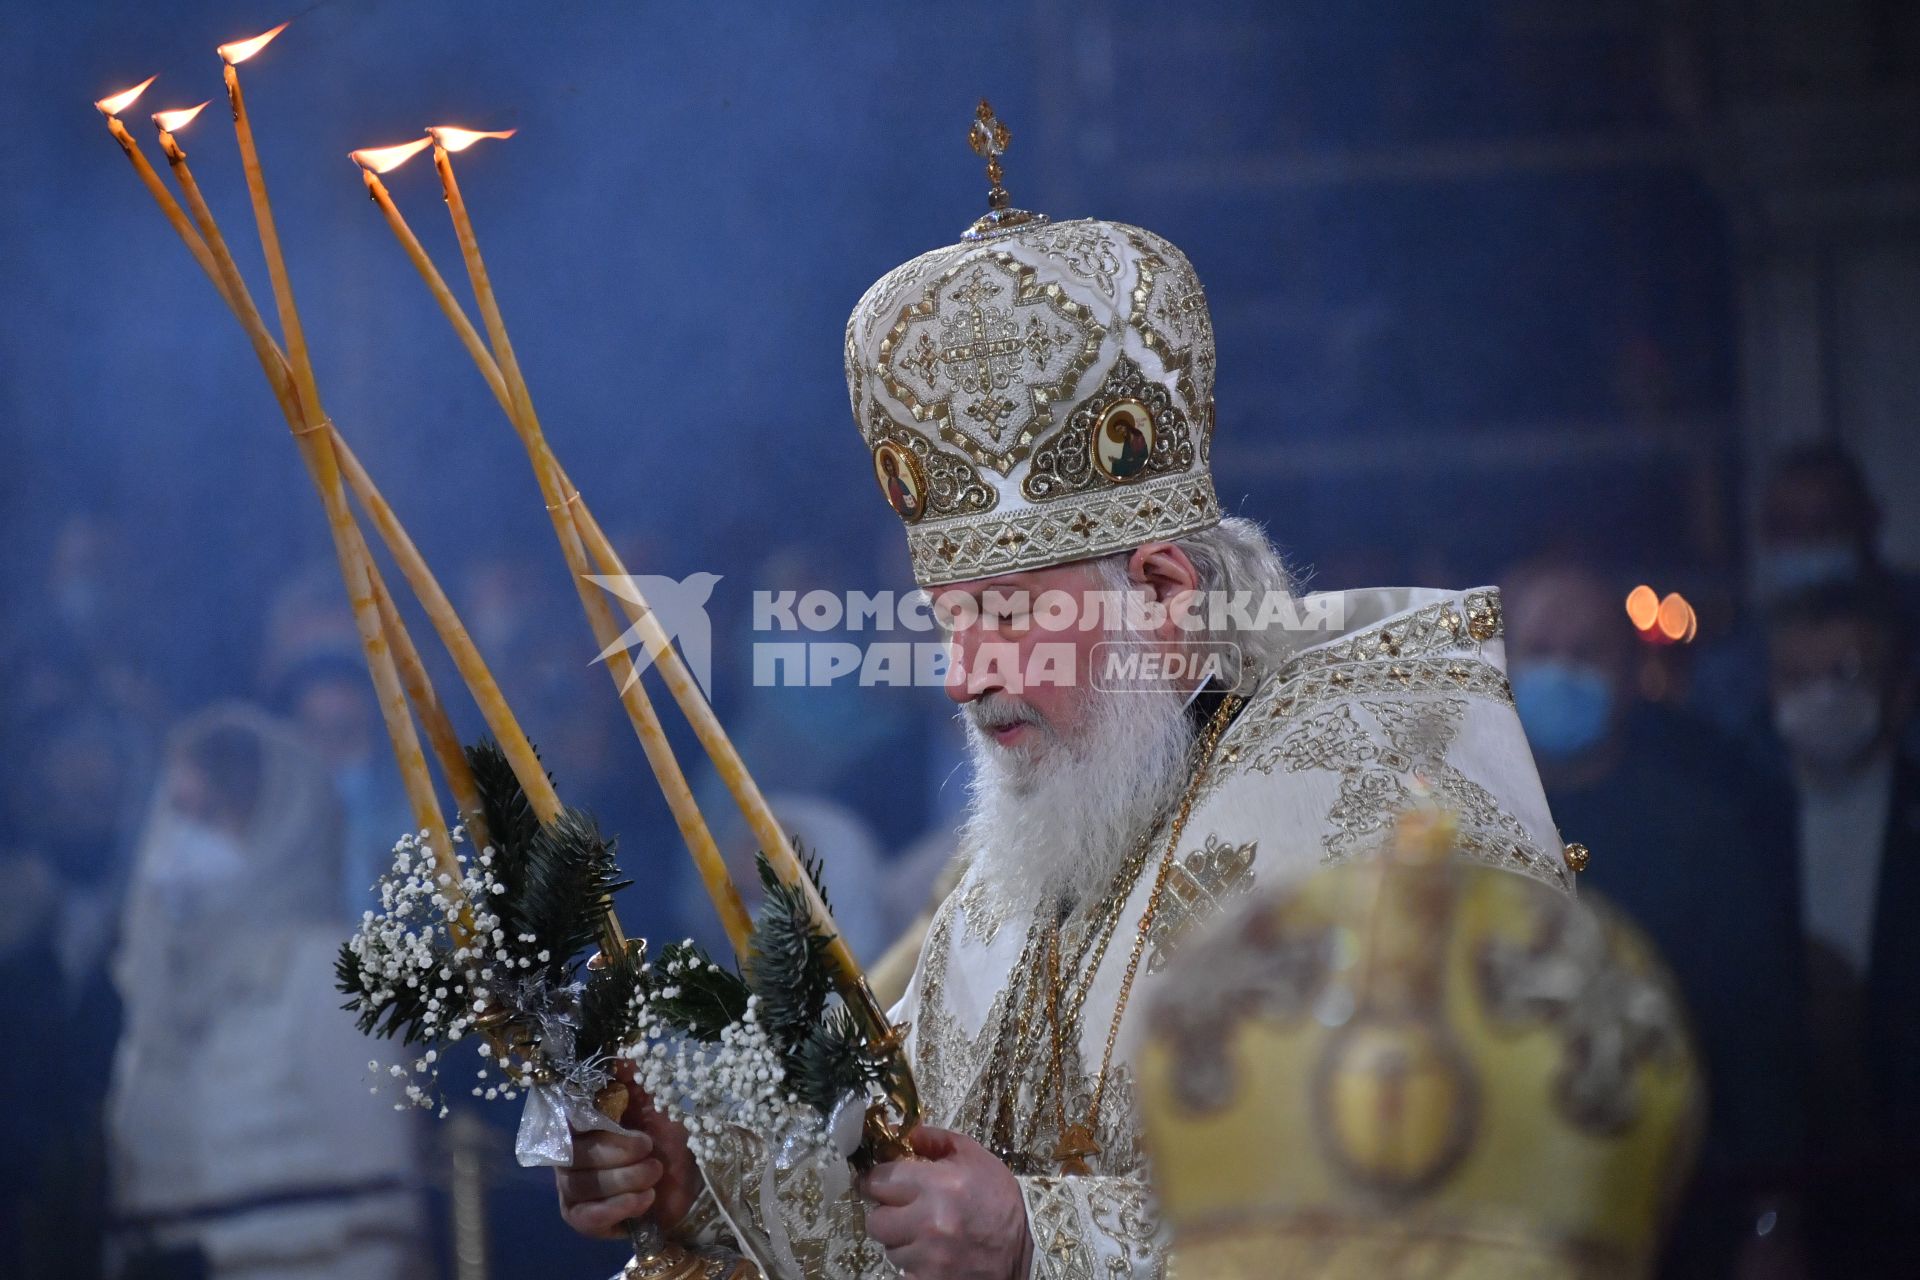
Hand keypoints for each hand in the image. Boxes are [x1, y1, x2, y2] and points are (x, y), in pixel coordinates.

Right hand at [555, 1082, 703, 1239]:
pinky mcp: (584, 1218)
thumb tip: (621, 1056)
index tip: (619, 1114)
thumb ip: (635, 1078)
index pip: (563, 1115)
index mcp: (580, 1120)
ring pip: (580, 1185)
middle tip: (650, 1148)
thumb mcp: (656, 1098)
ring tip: (655, 1172)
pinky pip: (586, 1217)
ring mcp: (572, 1188)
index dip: (586, 1116)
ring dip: (624, 1178)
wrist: (688, 1176)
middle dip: (616, 1151)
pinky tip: (644, 1199)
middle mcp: (568, 1153)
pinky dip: (616, 1207)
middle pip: (572, 1154)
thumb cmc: (666, 1132)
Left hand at [861, 1126, 1032, 1279]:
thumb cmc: (999, 1201)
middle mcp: (930, 1222)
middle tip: (905, 1209)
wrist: (1025, 1252)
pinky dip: (912, 1262)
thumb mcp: (975, 1158)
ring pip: (889, 1247)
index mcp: (940, 1185)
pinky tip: (931, 1254)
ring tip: (926, 1233)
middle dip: (887, 1212)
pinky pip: (902, 1270)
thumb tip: (902, 1132)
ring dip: (901, 1239)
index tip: (882, 1182)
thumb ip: (937, 1140)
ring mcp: (928, 1257)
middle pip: (876, 1219)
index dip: (878, 1179)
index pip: (879, 1180)